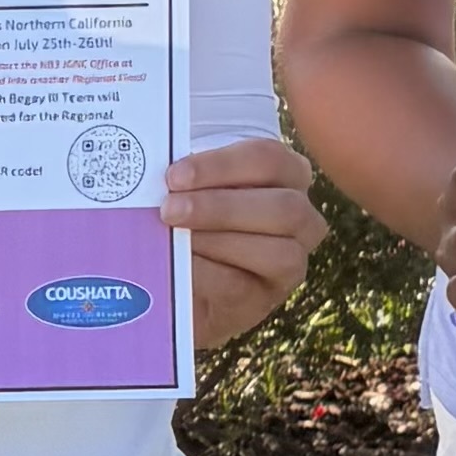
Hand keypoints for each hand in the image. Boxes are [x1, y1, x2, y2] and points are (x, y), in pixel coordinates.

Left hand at [166, 136, 326, 351]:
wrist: (193, 281)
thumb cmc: (197, 217)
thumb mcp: (197, 188)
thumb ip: (189, 179)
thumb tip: (154, 173)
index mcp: (286, 173)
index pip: (268, 159)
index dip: (221, 165)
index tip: (175, 176)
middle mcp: (302, 216)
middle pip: (282, 206)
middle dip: (220, 207)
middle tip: (169, 209)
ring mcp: (292, 261)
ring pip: (276, 252)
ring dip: (217, 242)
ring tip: (173, 237)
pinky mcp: (269, 296)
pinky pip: (244, 286)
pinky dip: (206, 274)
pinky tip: (178, 266)